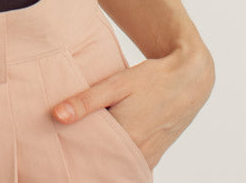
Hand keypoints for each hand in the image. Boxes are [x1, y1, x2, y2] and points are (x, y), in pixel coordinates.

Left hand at [51, 42, 214, 169]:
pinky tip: (105, 153)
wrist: (189, 79)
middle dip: (86, 161)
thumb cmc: (152, 78)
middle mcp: (139, 152)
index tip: (60, 152)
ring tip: (82, 153)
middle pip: (104, 163)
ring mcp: (148, 156)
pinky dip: (117, 162)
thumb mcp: (117, 84)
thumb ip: (87, 101)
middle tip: (67, 154)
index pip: (91, 154)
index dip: (74, 154)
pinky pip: (131, 166)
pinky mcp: (154, 156)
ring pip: (118, 167)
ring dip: (102, 162)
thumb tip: (57, 115)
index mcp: (127, 135)